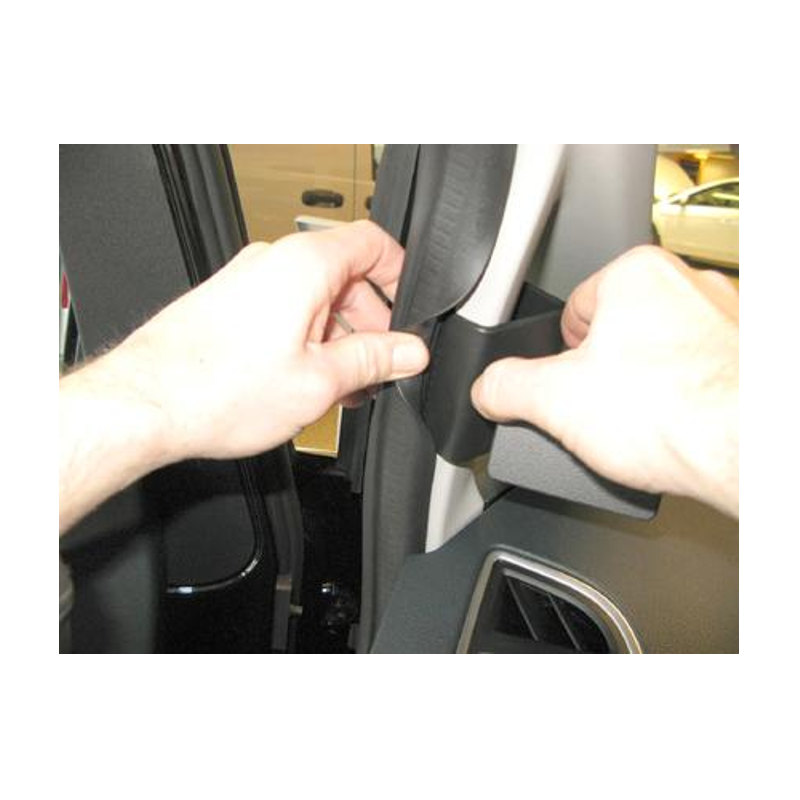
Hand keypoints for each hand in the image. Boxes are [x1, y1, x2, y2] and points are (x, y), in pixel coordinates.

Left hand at [60, 221, 428, 531]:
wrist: (144, 404)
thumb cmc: (216, 389)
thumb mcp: (319, 381)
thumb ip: (374, 360)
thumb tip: (408, 351)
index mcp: (304, 264)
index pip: (373, 243)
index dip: (401, 276)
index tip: (409, 313)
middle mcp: (273, 262)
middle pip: (345, 276)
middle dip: (370, 322)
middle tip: (379, 367)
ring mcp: (248, 281)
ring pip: (314, 298)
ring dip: (337, 339)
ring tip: (343, 388)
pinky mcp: (229, 304)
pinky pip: (284, 311)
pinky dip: (305, 341)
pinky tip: (308, 383)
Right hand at [471, 246, 737, 516]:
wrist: (757, 454)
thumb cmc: (676, 414)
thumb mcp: (553, 401)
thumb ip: (505, 387)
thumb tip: (485, 390)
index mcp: (637, 274)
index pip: (575, 310)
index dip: (561, 357)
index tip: (567, 388)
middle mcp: (691, 284)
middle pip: (622, 332)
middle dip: (608, 374)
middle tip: (604, 414)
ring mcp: (731, 320)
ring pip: (666, 354)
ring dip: (651, 388)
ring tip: (646, 427)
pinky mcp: (755, 359)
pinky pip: (704, 375)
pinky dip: (691, 402)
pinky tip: (683, 432)